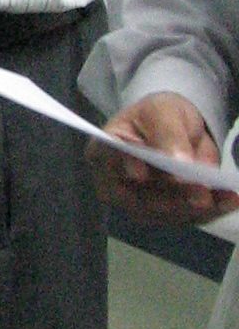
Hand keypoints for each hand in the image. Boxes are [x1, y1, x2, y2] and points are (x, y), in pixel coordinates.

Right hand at [88, 91, 238, 224]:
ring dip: (198, 208)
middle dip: (173, 197)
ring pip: (167, 213)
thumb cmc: (157, 116)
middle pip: (140, 197)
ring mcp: (138, 204)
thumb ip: (167, 134)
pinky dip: (212, 211)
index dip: (123, 166)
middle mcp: (115, 185)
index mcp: (103, 152)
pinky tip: (231, 200)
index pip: (109, 160)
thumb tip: (178, 162)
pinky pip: (187, 217)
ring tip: (227, 196)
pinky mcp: (164, 214)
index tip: (139, 173)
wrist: (174, 129)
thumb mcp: (163, 112)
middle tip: (201, 193)